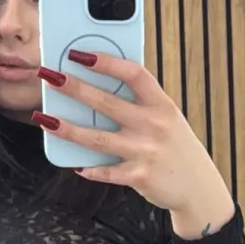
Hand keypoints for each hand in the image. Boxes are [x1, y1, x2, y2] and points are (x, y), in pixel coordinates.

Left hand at [34, 52, 235, 239]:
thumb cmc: (177, 149)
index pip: (133, 74)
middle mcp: (154, 126)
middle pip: (107, 102)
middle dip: (74, 88)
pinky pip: (106, 171)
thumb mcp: (168, 120)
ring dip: (68, 128)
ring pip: (98, 138)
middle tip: (49, 76)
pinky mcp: (139, 177)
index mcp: (162, 105)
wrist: (199, 189)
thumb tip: (100, 89)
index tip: (80, 54)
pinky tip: (75, 165)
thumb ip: (141, 105)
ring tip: (45, 118)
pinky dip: (90, 169)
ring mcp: (146, 152)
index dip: (106, 62)